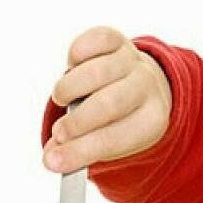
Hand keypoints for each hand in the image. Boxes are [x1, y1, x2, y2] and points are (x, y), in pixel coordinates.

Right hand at [43, 26, 171, 172]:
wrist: (143, 86)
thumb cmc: (119, 119)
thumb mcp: (108, 140)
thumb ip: (78, 148)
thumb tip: (51, 158)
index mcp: (151, 121)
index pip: (114, 139)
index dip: (80, 151)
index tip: (51, 162)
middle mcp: (147, 88)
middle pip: (108, 105)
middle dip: (76, 122)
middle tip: (58, 133)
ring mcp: (132, 61)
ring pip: (96, 73)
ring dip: (69, 89)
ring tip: (62, 99)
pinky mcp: (117, 40)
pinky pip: (93, 43)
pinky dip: (76, 55)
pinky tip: (73, 68)